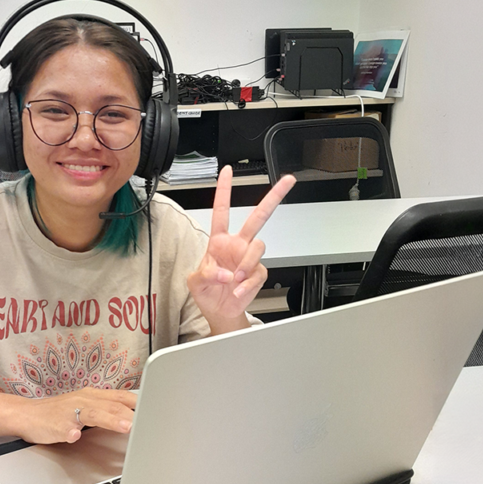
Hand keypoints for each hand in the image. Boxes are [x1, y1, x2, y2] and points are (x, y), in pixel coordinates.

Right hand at [16, 388, 137, 443]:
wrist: (26, 415)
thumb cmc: (58, 413)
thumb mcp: (86, 406)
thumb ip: (107, 409)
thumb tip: (133, 415)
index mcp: (92, 396)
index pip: (120, 396)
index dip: (139, 403)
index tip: (156, 410)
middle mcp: (83, 401)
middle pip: (111, 405)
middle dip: (130, 413)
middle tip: (147, 421)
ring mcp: (69, 412)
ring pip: (92, 413)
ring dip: (110, 419)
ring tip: (125, 426)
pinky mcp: (55, 425)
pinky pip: (64, 428)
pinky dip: (70, 432)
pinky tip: (74, 436)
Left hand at [187, 166, 295, 330]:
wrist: (220, 312)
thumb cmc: (207, 292)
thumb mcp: (196, 281)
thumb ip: (206, 273)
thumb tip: (224, 272)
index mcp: (219, 241)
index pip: (221, 210)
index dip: (223, 190)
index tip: (227, 171)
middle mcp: (237, 245)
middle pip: (257, 216)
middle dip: (273, 198)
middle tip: (287, 181)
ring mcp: (249, 258)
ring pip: (258, 247)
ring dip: (246, 263)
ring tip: (234, 279)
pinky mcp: (258, 273)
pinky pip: (257, 273)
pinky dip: (247, 284)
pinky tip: (238, 290)